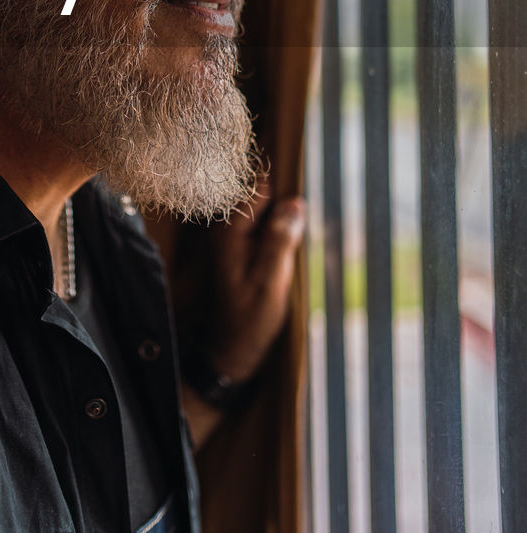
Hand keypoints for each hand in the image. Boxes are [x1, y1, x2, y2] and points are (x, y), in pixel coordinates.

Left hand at [207, 180, 305, 383]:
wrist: (235, 346)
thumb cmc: (252, 318)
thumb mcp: (271, 283)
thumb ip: (280, 241)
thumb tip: (295, 203)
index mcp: (231, 232)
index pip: (259, 187)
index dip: (284, 189)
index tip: (303, 201)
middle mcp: (229, 227)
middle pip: (263, 193)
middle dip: (286, 201)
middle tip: (303, 223)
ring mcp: (236, 235)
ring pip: (267, 207)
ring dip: (286, 214)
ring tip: (300, 232)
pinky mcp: (245, 244)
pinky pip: (266, 222)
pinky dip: (281, 226)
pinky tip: (293, 241)